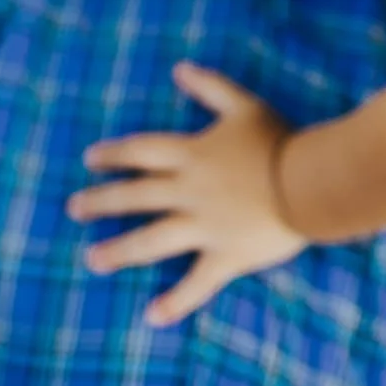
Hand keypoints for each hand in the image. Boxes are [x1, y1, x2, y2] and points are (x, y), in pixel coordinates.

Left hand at [68, 62, 308, 327]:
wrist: (311, 182)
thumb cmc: (280, 141)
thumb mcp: (243, 105)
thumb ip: (210, 87)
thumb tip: (179, 68)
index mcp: (192, 155)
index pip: (141, 152)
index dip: (113, 155)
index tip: (89, 160)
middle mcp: (189, 192)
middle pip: (136, 196)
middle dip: (101, 202)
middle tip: (74, 210)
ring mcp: (204, 227)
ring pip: (152, 241)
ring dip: (120, 251)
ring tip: (92, 261)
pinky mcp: (225, 256)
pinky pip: (196, 283)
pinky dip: (175, 302)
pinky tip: (152, 317)